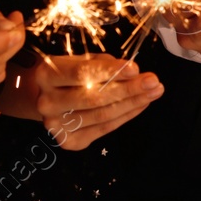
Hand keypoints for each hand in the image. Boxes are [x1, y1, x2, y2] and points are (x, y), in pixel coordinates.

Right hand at [0, 54, 162, 150]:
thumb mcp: (82, 60)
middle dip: (129, 89)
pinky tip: (141, 104)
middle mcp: (47, 102)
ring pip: (102, 115)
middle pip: (94, 97)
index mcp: (47, 74)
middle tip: (154, 81)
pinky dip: (126, 116)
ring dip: (133, 103)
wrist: (49, 98)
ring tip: (153, 92)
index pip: (82, 73)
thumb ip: (105, 64)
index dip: (110, 71)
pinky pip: (104, 128)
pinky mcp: (68, 141)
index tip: (136, 68)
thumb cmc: (70, 74)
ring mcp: (56, 125)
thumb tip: (133, 72)